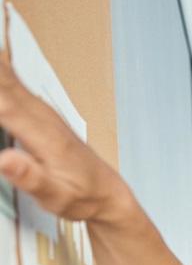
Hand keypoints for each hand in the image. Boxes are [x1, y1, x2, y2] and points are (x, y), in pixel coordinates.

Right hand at [0, 53, 129, 223]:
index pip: (4, 104)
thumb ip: (30, 177)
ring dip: (0, 71)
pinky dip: (3, 77)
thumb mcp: (57, 195)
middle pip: (7, 85)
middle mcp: (46, 119)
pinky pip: (15, 87)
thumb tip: (6, 160)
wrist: (107, 193)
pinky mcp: (42, 115)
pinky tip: (0, 68)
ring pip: (11, 81)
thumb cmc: (84, 195)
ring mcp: (44, 114)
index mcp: (46, 136)